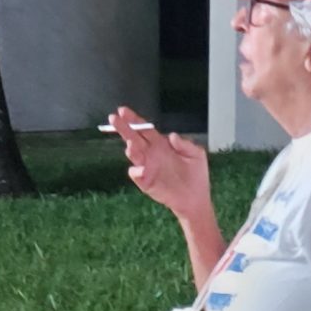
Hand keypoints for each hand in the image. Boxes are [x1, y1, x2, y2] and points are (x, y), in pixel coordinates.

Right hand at [109, 106, 210, 222]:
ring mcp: (147, 168)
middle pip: (134, 138)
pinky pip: (137, 175)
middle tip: (114, 118)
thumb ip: (185, 144)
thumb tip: (172, 136)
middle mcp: (151, 154)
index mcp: (161, 144)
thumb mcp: (196, 155)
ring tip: (131, 143)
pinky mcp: (146, 183)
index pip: (145, 129)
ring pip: (134, 155)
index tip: (123, 111)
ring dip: (131, 149)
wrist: (196, 199)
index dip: (134, 120)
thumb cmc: (196, 176)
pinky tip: (141, 169)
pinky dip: (136, 171)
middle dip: (124, 128)